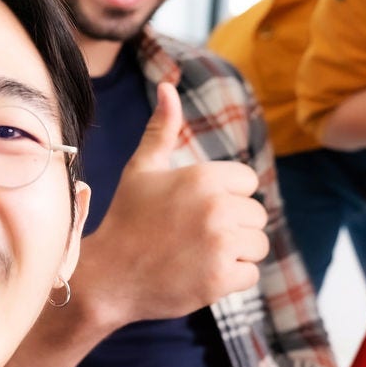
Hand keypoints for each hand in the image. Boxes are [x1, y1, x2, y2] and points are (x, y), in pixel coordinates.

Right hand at [78, 82, 268, 325]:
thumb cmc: (127, 219)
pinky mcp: (221, 279)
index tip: (198, 211)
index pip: (248, 182)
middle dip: (233, 228)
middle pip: (256, 215)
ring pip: (258, 246)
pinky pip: (250, 275)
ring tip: (199, 255)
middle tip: (195, 237)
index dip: (227, 197)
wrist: (107, 277)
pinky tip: (200, 274)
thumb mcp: (142, 169)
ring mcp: (220, 245)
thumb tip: (168, 87)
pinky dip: (230, 280)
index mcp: (203, 176)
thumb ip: (162, 129)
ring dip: (235, 254)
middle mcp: (216, 207)